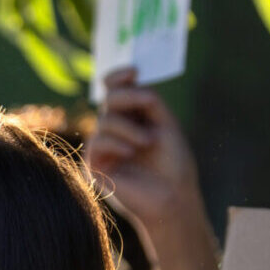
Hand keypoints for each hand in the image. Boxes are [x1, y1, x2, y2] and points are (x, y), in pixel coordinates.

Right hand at [84, 68, 208, 235]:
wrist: (172, 197)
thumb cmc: (174, 163)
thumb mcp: (166, 123)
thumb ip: (149, 100)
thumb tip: (133, 80)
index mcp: (132, 117)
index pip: (114, 89)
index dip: (119, 77)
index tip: (135, 72)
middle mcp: (115, 129)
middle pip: (109, 98)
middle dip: (128, 96)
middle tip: (149, 104)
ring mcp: (104, 147)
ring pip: (105, 120)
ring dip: (129, 127)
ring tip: (147, 142)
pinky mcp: (95, 165)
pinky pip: (97, 141)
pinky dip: (116, 143)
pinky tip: (131, 152)